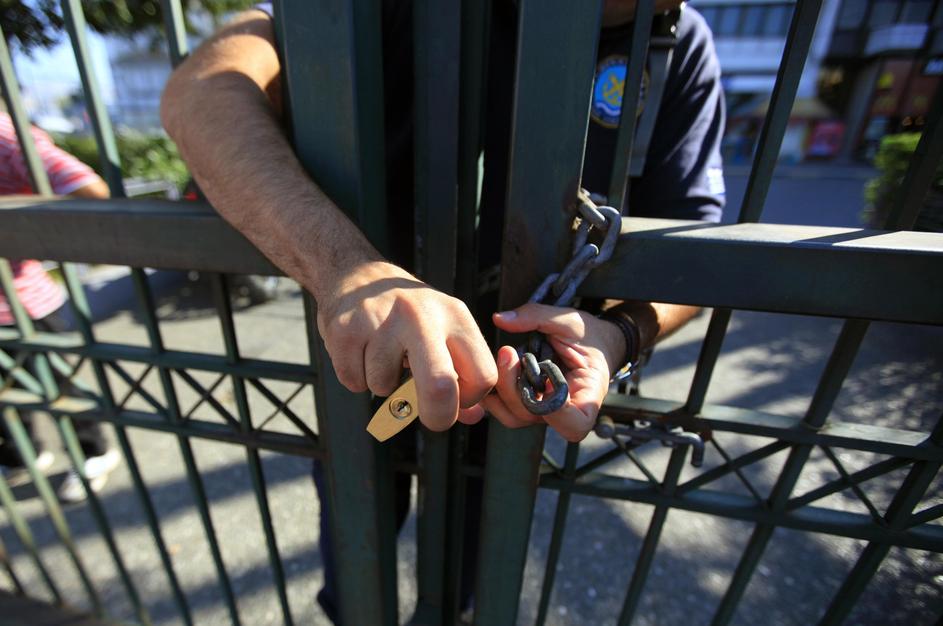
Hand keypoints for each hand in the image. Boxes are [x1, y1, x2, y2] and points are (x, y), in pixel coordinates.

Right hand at [315, 261, 495, 430]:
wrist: (357, 275)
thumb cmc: (408, 315)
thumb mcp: (444, 330)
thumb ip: (463, 376)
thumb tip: (474, 417)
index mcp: (455, 315)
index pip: (483, 375)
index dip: (470, 399)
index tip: (456, 399)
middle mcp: (421, 314)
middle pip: (440, 387)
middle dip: (437, 417)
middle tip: (429, 417)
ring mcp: (381, 320)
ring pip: (385, 388)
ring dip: (383, 385)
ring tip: (381, 356)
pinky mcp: (346, 329)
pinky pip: (354, 382)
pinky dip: (356, 377)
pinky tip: (360, 351)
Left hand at [478, 303, 625, 441]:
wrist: (593, 342)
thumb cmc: (588, 335)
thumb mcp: (568, 320)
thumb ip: (536, 316)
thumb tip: (500, 319)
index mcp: (587, 394)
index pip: (575, 424)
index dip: (557, 413)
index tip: (547, 379)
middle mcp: (564, 410)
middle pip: (533, 416)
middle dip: (513, 385)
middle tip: (508, 352)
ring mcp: (544, 410)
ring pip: (514, 415)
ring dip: (501, 386)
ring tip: (506, 356)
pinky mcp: (529, 404)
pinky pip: (505, 408)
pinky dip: (495, 390)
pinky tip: (497, 367)